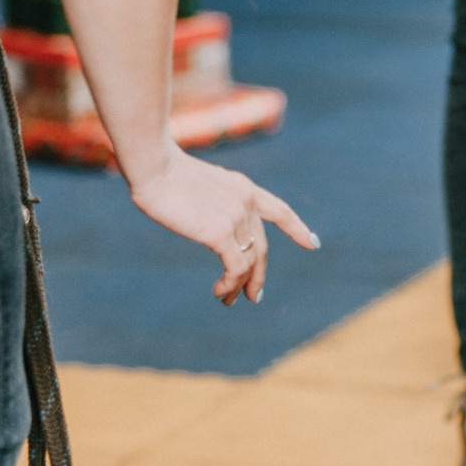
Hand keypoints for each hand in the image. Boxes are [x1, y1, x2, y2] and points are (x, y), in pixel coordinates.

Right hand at [124, 144, 319, 305]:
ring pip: (249, 262)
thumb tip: (210, 226)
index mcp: (243, 188)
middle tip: (255, 297)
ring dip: (240, 286)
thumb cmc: (161, 173)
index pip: (279, 211)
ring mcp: (237, 217)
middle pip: (261, 248)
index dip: (297, 229)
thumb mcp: (198, 186)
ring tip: (228, 301)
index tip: (312, 244)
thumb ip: (213, 205)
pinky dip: (230, 285)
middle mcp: (247, 203)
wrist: (153, 165)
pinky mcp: (221, 233)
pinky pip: (236, 268)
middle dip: (258, 276)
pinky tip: (219, 291)